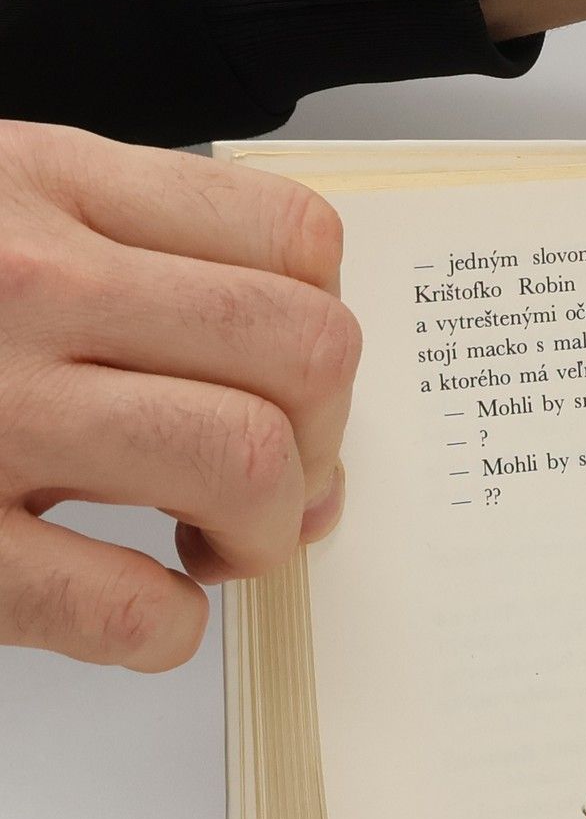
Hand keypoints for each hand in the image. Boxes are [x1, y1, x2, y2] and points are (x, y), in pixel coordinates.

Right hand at [0, 122, 356, 669]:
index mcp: (41, 189)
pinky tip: (128, 604)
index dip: (322, 330)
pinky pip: (133, 608)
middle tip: (265, 482)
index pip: (293, 240)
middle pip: (303, 353)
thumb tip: (302, 409)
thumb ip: (133, 268)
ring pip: (244, 462)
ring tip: (207, 545)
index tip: (284, 387)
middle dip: (318, 442)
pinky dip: (165, 628)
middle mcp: (22, 284)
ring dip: (264, 533)